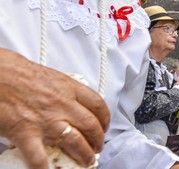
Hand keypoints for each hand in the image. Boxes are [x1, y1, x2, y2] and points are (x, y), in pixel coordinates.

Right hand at [0, 48, 109, 168]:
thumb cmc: (20, 73)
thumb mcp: (52, 77)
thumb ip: (65, 90)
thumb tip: (74, 101)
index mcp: (69, 88)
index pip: (97, 105)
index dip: (105, 119)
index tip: (104, 126)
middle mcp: (62, 104)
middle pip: (90, 125)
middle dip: (98, 140)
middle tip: (97, 147)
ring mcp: (46, 120)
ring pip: (75, 141)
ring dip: (84, 154)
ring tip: (87, 160)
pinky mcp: (26, 132)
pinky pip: (39, 156)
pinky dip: (45, 167)